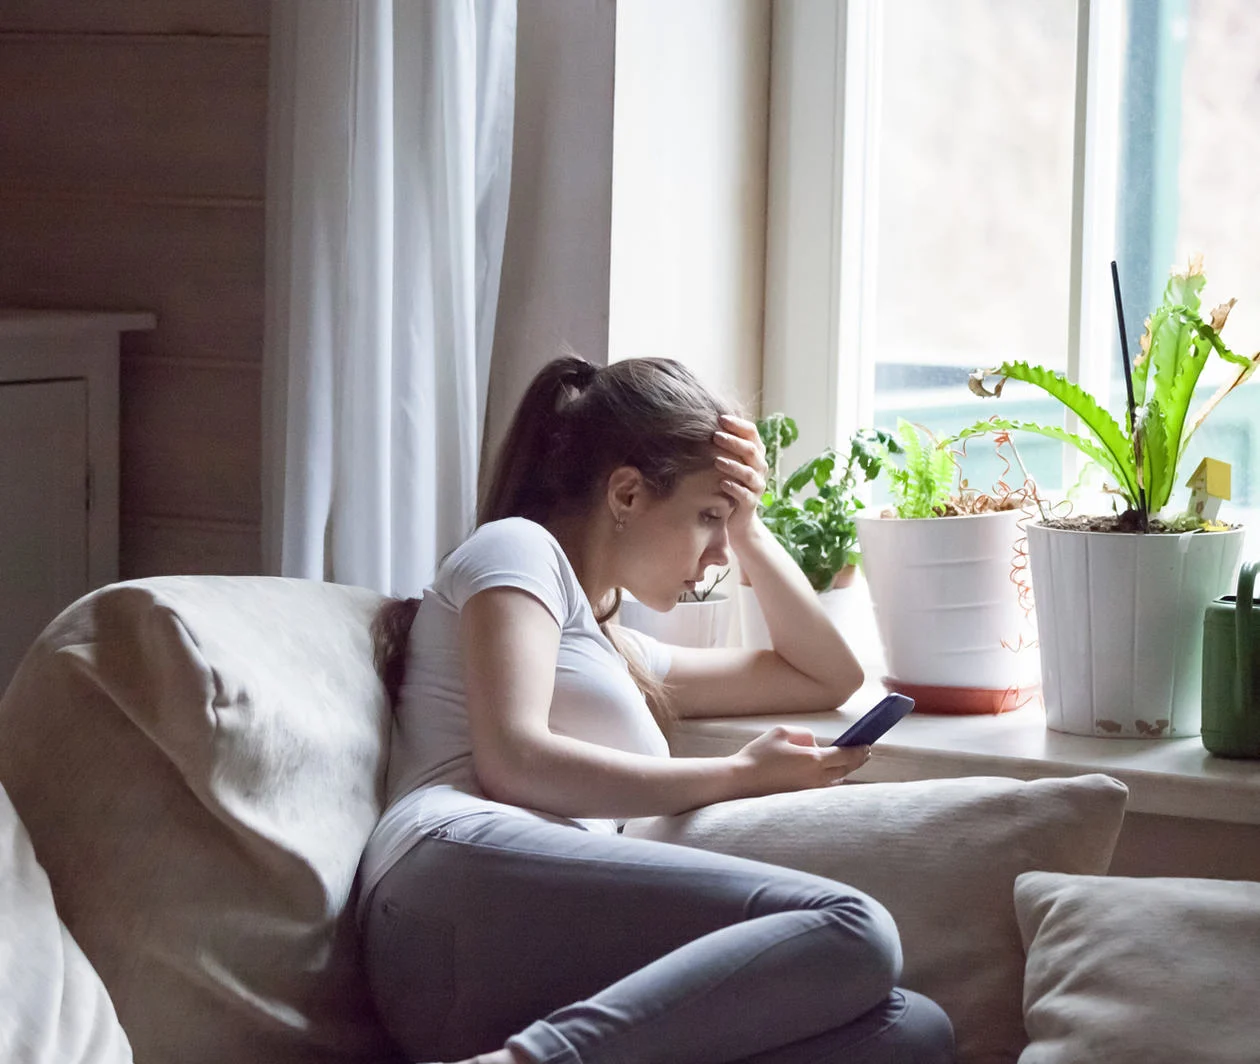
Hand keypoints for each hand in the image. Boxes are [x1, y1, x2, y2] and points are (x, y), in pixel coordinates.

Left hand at [713, 413, 767, 548]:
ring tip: (717, 461)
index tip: (721, 418)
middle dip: (734, 442)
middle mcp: (760, 468)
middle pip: (751, 450)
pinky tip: (722, 484)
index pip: (752, 433)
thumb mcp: (729, 461)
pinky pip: (745, 494)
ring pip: (749, 473)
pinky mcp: (751, 502)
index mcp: (756, 454)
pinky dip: (734, 488)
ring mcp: (757, 486)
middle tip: (716, 436)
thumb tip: (707, 420)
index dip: (738, 425)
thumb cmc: (730, 482)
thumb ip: (725, 444)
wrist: (738, 517)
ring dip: (733, 465)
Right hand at [729, 725, 870, 797]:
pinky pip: (822, 789)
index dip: (859, 750)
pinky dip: (830, 781)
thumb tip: (814, 743)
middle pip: (845, 770)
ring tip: (847, 763)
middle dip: (857, 761)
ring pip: (835, 782)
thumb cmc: (758, 755)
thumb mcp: (781, 732)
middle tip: (865, 753)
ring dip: (844, 772)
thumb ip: (804, 734)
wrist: (740, 781)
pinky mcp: (800, 798)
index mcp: (813, 760)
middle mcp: (815, 778)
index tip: (867, 745)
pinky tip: (829, 776)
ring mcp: (808, 791)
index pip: (845, 755)